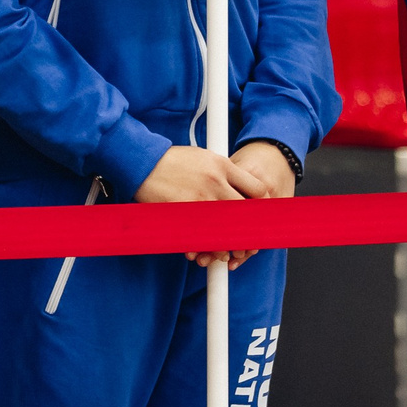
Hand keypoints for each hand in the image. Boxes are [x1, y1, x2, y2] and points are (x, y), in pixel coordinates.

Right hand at [133, 143, 279, 267]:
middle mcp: (216, 184)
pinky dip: (210, 247)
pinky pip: (206, 238)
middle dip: (250, 229)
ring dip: (231, 244)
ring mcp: (202, 201)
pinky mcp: (187, 216)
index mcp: (223, 167)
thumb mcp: (204, 157)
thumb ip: (225, 172)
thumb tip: (241, 189)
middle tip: (248, 238)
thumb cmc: (172, 160)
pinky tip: (209, 250)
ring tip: (229, 249)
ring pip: (229, 230)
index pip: (258, 190)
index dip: (263, 206)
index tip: (260, 215)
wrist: (143, 164)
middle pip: (247, 213)